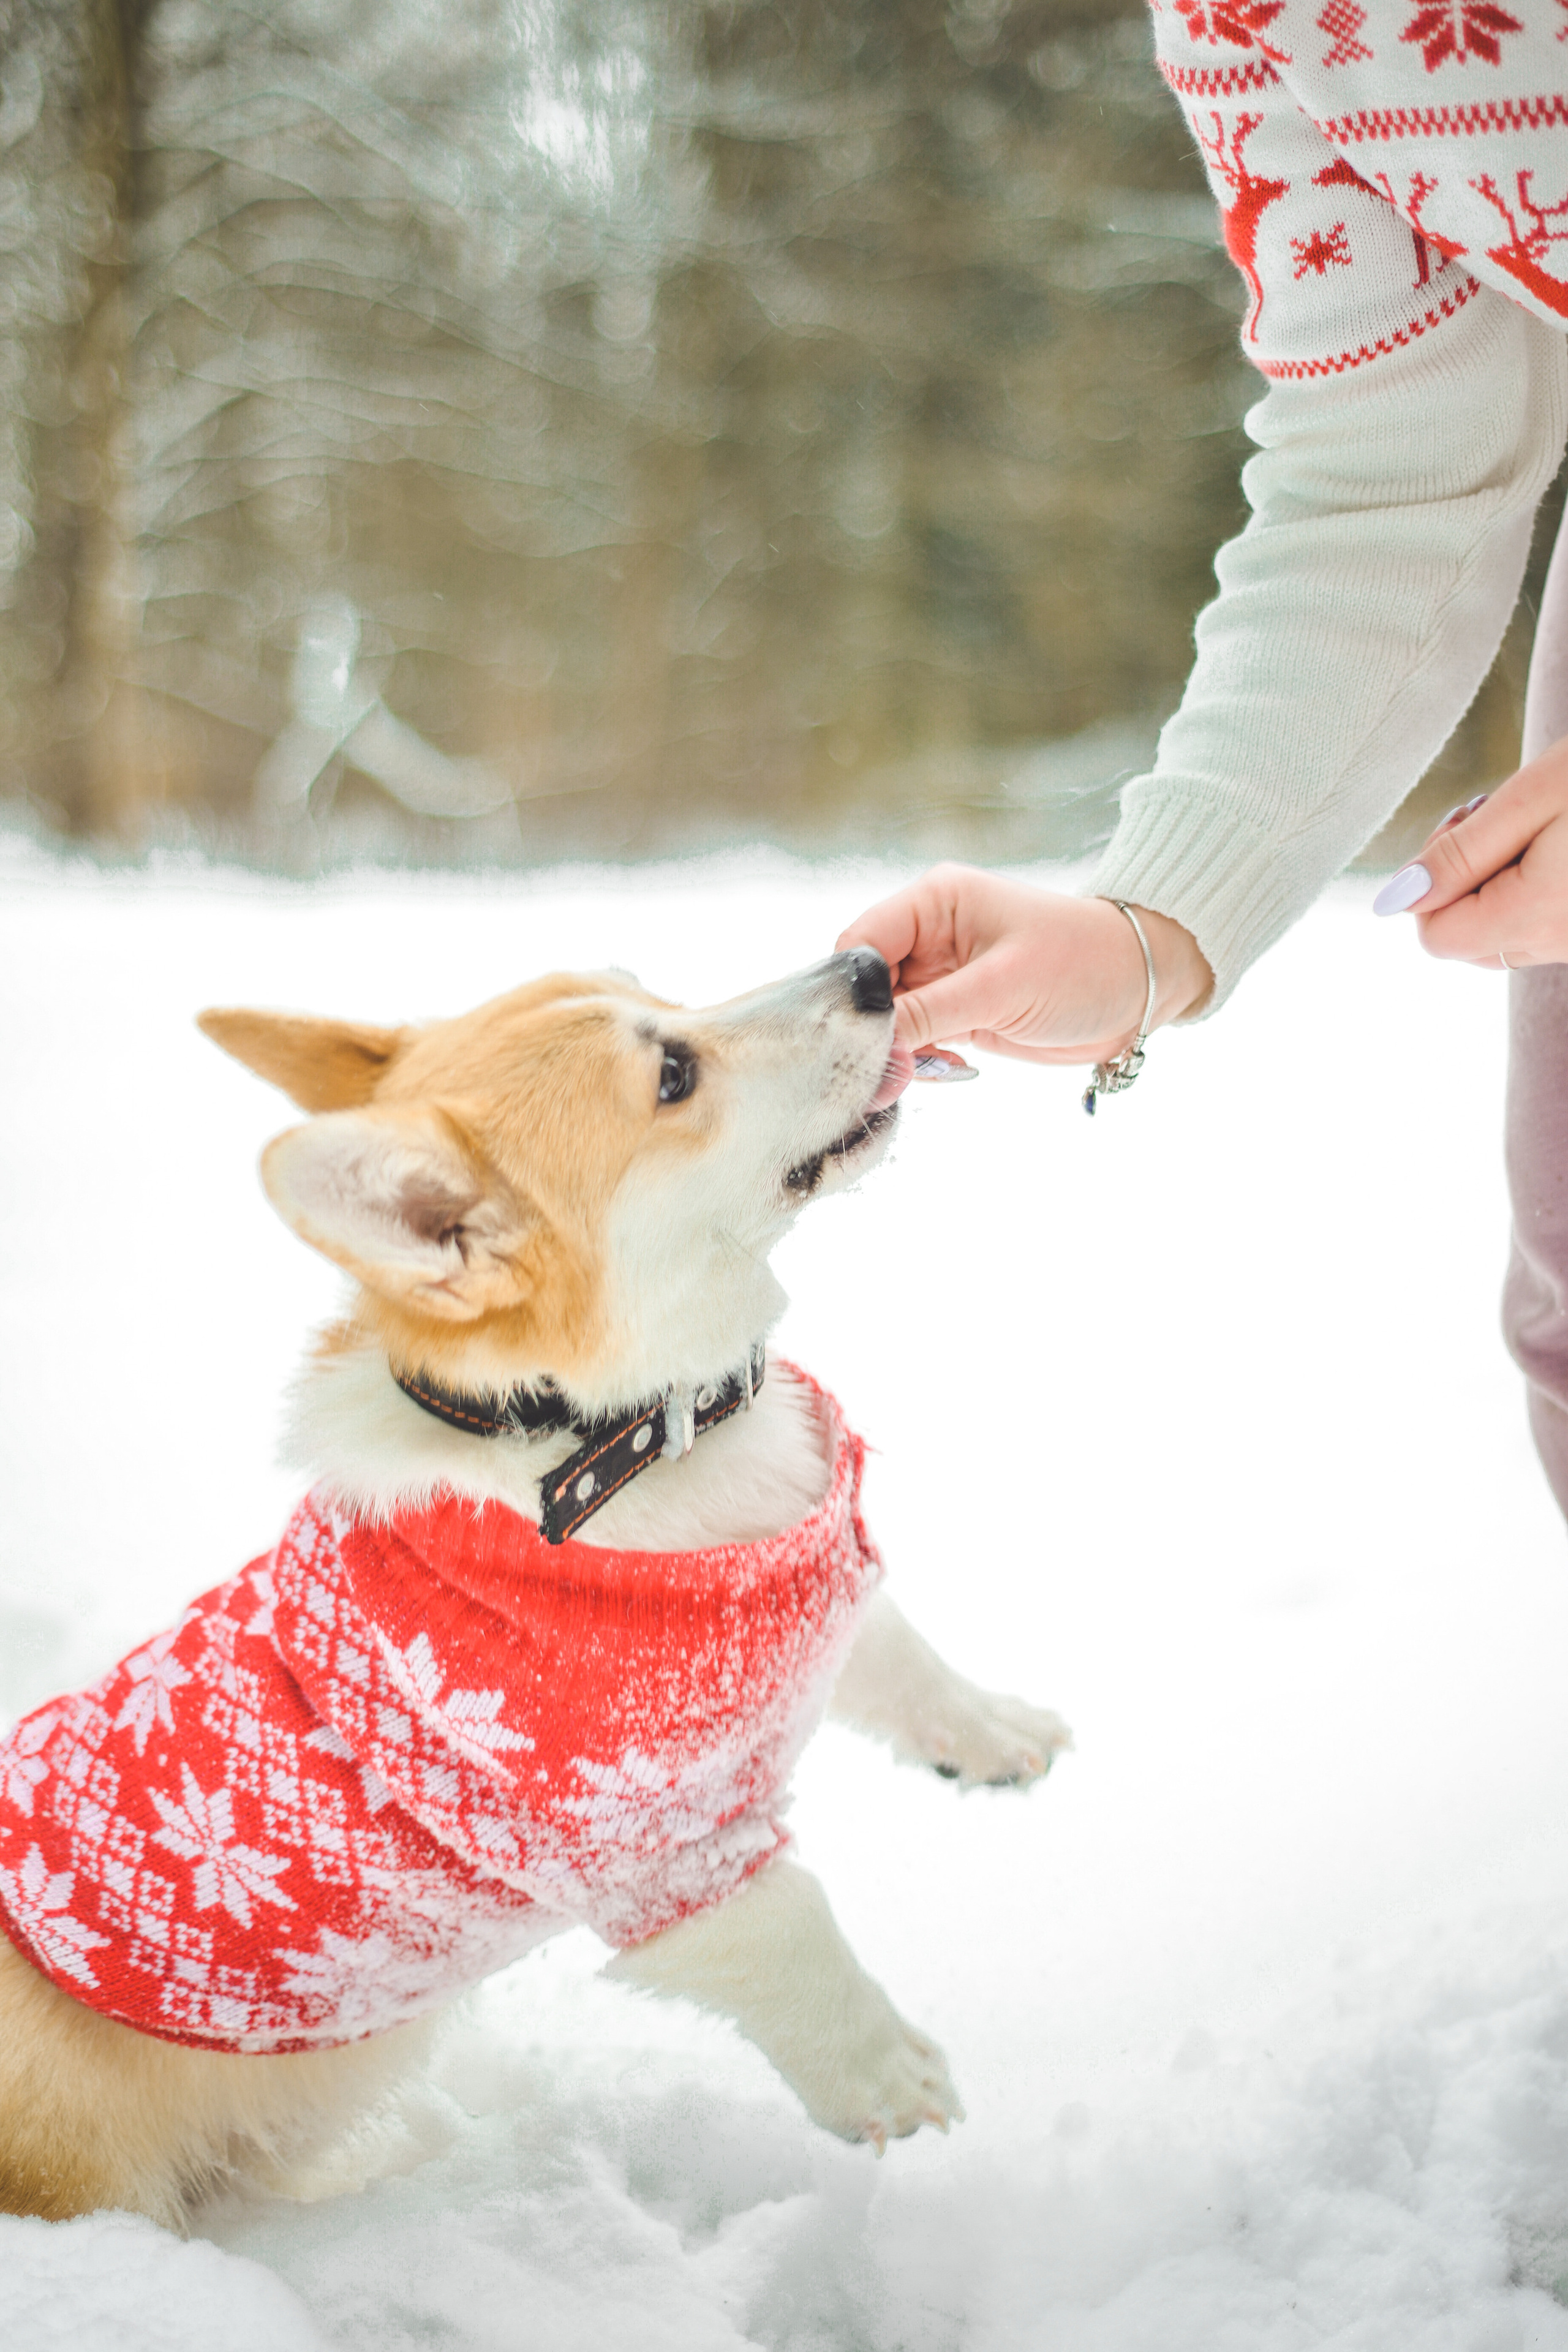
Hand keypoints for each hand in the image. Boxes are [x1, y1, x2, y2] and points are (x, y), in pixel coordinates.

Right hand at [835, 864, 1212, 1066]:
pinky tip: (939, 1071)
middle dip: (871, 1031)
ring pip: (887, 1019)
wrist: (1139, 989)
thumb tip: (871, 1050)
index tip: (854, 1039)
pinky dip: (917, 1060)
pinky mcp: (958, 1011)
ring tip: (915, 1075)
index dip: (849, 991)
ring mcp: (942, 975)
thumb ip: (929, 1015)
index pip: (860, 943)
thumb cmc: (1081, 964)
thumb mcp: (1000, 987)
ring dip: (894, 1052)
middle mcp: (929, 935)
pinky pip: (915, 1039)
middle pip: (867, 986)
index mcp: (933, 902)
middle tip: (882, 1074)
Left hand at [1377, 734, 1567, 967]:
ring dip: (1501, 885)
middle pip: (1468, 943)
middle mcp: (1565, 944)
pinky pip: (1547, 927)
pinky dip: (1536, 890)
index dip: (1431, 884)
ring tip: (1540, 824)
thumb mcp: (1534, 796)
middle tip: (1498, 817)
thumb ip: (1461, 854)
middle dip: (1464, 884)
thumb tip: (1398, 898)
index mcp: (1539, 914)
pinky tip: (1562, 840)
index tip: (1465, 824)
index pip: (1435, 938)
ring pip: (1507, 936)